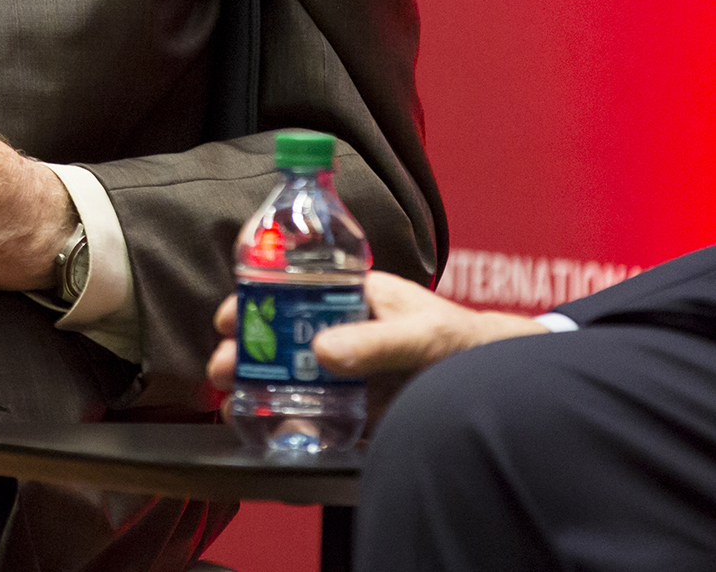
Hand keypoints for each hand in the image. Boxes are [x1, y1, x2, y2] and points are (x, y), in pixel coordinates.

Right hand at [206, 270, 548, 395]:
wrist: (500, 384)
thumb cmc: (462, 340)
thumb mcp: (420, 333)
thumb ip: (376, 342)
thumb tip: (322, 352)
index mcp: (351, 297)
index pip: (291, 291)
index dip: (255, 302)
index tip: (226, 318)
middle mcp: (343, 330)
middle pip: (283, 337)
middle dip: (247, 351)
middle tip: (221, 369)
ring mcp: (349, 371)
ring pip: (293, 375)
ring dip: (260, 386)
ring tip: (234, 403)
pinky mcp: (359, 409)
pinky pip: (318, 413)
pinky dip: (293, 421)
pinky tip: (273, 430)